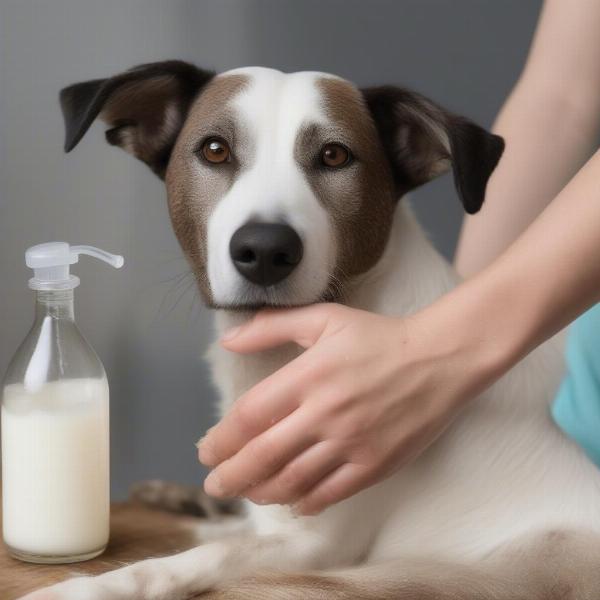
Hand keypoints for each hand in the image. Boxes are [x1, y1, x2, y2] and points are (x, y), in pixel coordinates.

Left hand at [197, 302, 501, 514]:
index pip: (249, 417)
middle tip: (215, 484)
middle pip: (263, 456)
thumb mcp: (325, 318)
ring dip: (262, 492)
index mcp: (308, 376)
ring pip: (294, 481)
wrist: (440, 358)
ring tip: (248, 492)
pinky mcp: (376, 464)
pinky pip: (332, 493)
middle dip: (231, 476)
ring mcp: (351, 443)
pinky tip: (293, 502)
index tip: (207, 450)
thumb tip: (228, 340)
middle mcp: (325, 414)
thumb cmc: (379, 336)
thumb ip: (271, 326)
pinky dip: (306, 502)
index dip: (221, 439)